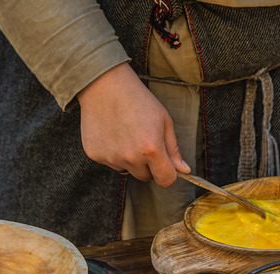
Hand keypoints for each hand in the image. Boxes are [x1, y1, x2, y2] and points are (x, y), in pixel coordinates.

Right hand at [76, 63, 190, 186]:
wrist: (105, 86)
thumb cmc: (139, 100)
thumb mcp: (164, 121)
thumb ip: (174, 150)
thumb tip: (184, 171)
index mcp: (152, 149)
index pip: (165, 180)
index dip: (168, 174)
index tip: (165, 166)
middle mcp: (131, 158)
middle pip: (145, 177)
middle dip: (148, 165)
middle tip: (143, 141)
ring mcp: (111, 158)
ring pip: (127, 170)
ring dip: (130, 160)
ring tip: (126, 134)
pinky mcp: (96, 155)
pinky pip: (110, 163)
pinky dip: (113, 153)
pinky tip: (112, 133)